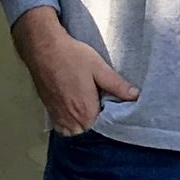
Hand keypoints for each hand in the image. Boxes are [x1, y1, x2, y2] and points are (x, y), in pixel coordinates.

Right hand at [12, 5, 137, 135]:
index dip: (108, 118)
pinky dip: (68, 122)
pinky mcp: (48, 109)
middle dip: (94, 122)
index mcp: (85, 110)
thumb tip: (135, 96)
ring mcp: (57, 115)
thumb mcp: (99, 68)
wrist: (43, 48)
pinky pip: (61, 126)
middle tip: (98, 103)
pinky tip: (73, 107)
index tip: (110, 105)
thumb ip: (117, 85)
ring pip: (73, 131)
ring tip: (86, 106)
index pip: (102, 127)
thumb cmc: (72, 57)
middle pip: (87, 130)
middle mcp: (70, 118)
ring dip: (80, 124)